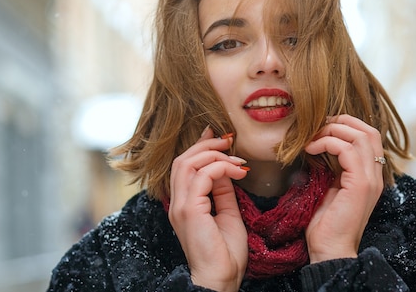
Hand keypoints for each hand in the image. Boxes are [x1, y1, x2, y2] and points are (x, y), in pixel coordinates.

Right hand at [168, 126, 248, 291]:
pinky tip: (238, 171)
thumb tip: (227, 169)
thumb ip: (223, 191)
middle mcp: (177, 202)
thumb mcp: (227, 213)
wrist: (220, 279)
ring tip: (234, 156)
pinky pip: (202, 176)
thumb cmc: (225, 253)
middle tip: (228, 140)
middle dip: (206, 145)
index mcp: (183, 203)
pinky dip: (221, 167)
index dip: (200, 147)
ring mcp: (180, 206)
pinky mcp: (189, 210)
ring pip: (187, 163)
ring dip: (213, 154)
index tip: (220, 137)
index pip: (184, 166)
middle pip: (182, 159)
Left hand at [304, 114, 384, 262]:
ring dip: (332, 130)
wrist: (329, 248)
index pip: (369, 135)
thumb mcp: (328, 186)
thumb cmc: (325, 222)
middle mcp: (375, 174)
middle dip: (340, 121)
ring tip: (311, 138)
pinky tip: (310, 149)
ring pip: (360, 136)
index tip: (321, 126)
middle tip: (316, 126)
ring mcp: (370, 179)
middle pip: (369, 130)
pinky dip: (327, 143)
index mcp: (369, 174)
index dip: (346, 124)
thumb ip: (330, 166)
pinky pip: (347, 150)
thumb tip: (315, 145)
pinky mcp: (360, 185)